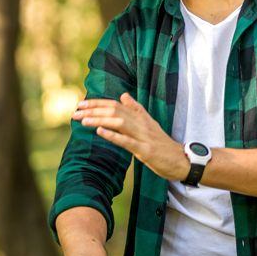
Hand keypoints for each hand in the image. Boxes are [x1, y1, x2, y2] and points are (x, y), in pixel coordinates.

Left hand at [72, 93, 190, 180]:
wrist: (181, 160)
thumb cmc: (163, 144)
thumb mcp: (150, 124)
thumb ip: (137, 109)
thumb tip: (124, 96)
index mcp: (141, 117)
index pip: (117, 104)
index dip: (98, 103)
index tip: (81, 104)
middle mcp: (142, 124)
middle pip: (115, 111)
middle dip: (93, 111)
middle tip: (75, 112)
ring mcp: (144, 137)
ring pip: (120, 123)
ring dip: (99, 120)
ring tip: (83, 120)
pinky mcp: (146, 150)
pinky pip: (127, 141)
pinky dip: (113, 136)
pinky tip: (100, 133)